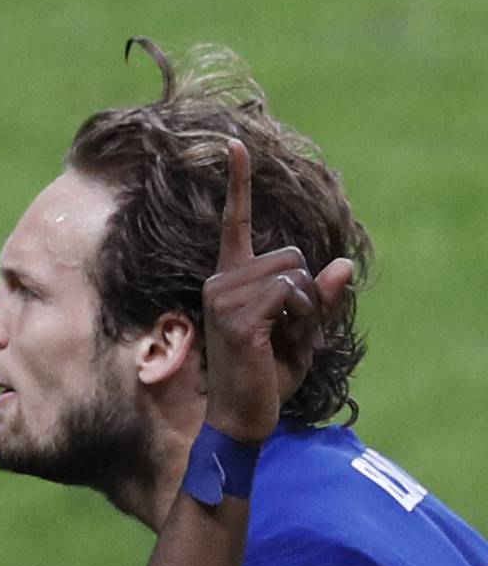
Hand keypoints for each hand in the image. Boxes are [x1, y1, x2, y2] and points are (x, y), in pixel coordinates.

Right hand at [201, 138, 354, 442]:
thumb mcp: (301, 332)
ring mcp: (224, 299)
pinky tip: (280, 343)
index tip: (236, 145)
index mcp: (229, 282)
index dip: (238, 185)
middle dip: (307, 291)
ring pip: (295, 273)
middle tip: (291, 332)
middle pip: (290, 254)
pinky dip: (302, 317)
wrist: (240, 420)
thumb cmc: (265, 379)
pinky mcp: (238, 317)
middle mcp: (220, 283)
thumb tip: (343, 265)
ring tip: (284, 341)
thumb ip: (321, 299)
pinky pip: (292, 293)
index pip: (233, 226)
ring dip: (306, 308)